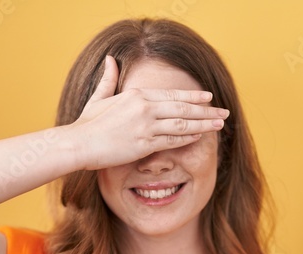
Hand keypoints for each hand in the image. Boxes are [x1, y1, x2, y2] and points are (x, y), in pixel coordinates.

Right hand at [70, 55, 229, 170]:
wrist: (79, 143)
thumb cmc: (87, 124)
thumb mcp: (99, 97)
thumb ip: (108, 79)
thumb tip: (110, 60)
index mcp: (137, 95)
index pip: (173, 95)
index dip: (193, 96)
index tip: (208, 97)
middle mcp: (145, 108)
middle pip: (183, 108)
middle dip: (206, 110)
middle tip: (223, 112)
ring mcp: (146, 126)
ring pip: (183, 124)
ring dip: (204, 124)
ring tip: (219, 124)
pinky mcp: (145, 144)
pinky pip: (173, 140)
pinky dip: (188, 138)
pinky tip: (200, 136)